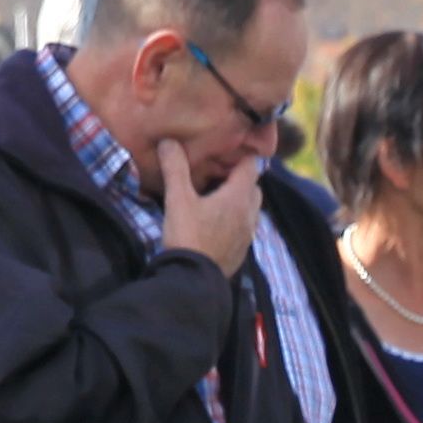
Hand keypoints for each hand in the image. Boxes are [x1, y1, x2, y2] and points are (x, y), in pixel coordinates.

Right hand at [154, 137, 259, 273]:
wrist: (193, 280)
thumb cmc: (187, 236)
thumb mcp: (178, 199)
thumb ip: (175, 169)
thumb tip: (169, 142)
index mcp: (238, 197)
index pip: (251, 167)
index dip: (240, 157)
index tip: (224, 153)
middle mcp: (249, 215)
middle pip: (253, 188)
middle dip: (240, 179)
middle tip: (218, 175)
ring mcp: (248, 235)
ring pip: (251, 209)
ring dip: (239, 201)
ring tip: (216, 198)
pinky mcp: (241, 252)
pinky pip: (244, 229)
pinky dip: (236, 221)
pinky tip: (216, 224)